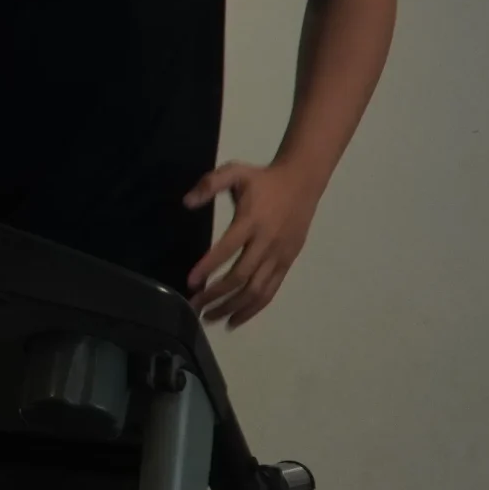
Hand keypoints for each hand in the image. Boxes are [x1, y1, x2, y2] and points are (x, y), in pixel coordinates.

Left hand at [184, 160, 323, 327]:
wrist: (302, 181)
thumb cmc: (263, 179)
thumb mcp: (234, 171)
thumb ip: (210, 184)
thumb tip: (186, 202)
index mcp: (251, 221)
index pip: (227, 249)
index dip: (208, 267)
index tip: (190, 282)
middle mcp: (267, 242)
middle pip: (241, 277)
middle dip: (216, 295)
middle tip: (194, 306)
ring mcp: (280, 255)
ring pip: (257, 290)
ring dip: (233, 307)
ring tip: (211, 318)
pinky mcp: (288, 262)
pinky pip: (271, 290)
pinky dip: (254, 307)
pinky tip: (237, 318)